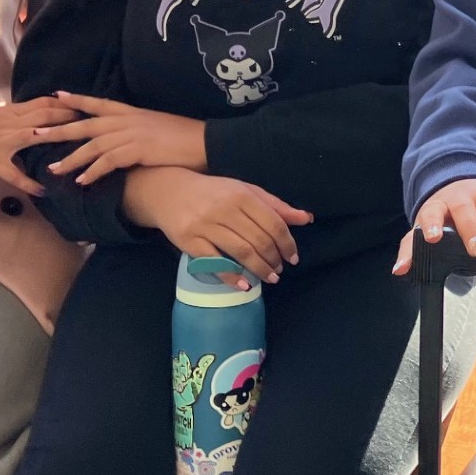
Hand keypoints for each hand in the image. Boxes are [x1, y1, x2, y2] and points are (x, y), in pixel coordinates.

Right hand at [0, 96, 80, 196]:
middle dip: (69, 118)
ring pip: (33, 137)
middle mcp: (9, 125)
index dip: (64, 105)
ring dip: (56, 139)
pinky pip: (13, 174)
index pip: (42, 103)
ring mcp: (2, 144)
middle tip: (90, 123)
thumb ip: (19, 114)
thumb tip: (43, 110)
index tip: (83, 106)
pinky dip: (28, 183)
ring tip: (76, 148)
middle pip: (44, 116)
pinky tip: (43, 191)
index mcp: (10, 113)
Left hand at [34, 91, 207, 184]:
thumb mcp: (157, 127)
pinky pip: (108, 161)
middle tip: (35, 134)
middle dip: (59, 130)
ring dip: (71, 158)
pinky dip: (93, 171)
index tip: (56, 96)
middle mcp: (127, 120)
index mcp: (132, 112)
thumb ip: (137, 130)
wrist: (206, 141)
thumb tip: (125, 141)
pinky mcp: (138, 150)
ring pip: (92, 146)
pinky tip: (81, 181)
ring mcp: (132, 134)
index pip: (98, 103)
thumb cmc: (185, 137)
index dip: (77, 100)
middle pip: (85, 124)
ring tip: (53, 169)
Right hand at [123, 166, 310, 284]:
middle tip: (279, 270)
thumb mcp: (244, 191)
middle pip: (259, 240)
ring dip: (259, 269)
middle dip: (274, 259)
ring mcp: (205, 225)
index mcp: (241, 195)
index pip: (273, 223)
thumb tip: (307, 219)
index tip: (292, 257)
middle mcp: (224, 209)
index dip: (287, 244)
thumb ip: (275, 206)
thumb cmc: (213, 192)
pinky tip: (244, 283)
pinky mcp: (189, 240)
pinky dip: (231, 276)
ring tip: (269, 277)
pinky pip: (215, 262)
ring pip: (240, 252)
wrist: (168, 191)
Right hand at [393, 177, 475, 275]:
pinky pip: (409, 237)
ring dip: (431, 227)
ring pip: (431, 215)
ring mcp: (436, 210)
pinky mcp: (418, 224)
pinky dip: (405, 253)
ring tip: (432, 240)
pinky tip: (401, 268)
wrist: (455, 185)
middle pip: (464, 211)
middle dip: (470, 229)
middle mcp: (457, 201)